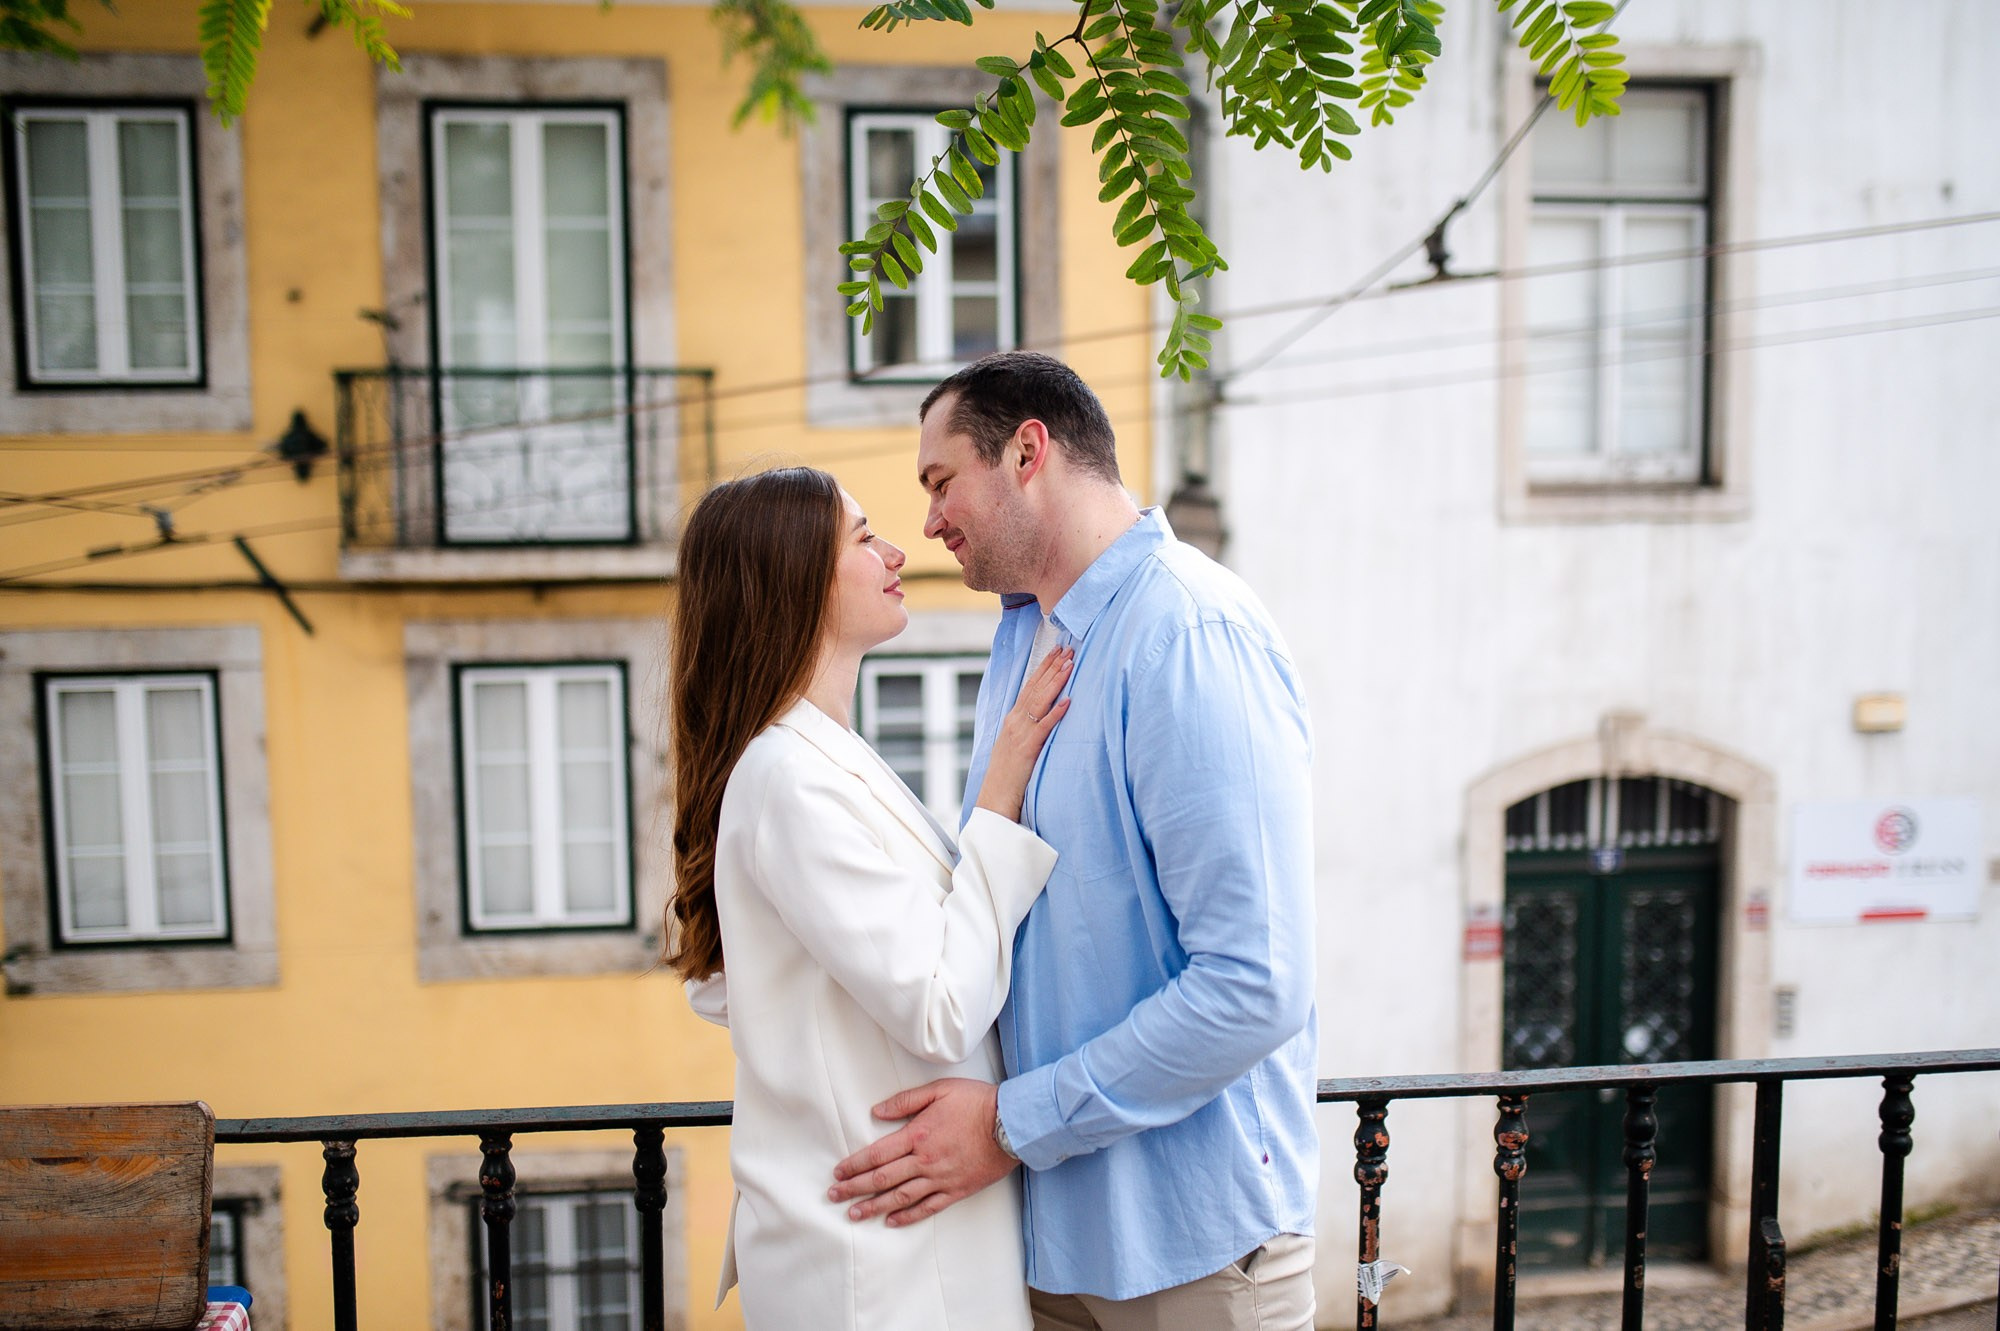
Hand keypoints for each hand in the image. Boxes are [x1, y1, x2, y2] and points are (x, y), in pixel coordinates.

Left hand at [828, 1077, 1015, 1227]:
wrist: (1012, 1123)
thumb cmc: (976, 1102)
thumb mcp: (939, 1089)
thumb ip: (905, 1100)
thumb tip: (876, 1111)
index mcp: (917, 1134)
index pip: (877, 1154)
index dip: (855, 1165)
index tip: (838, 1172)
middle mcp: (925, 1160)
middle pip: (883, 1178)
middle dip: (855, 1188)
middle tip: (834, 1196)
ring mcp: (940, 1178)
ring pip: (900, 1197)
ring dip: (874, 1206)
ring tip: (854, 1214)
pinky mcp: (956, 1190)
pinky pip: (927, 1207)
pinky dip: (908, 1216)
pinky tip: (892, 1221)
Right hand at [974, 647, 1072, 821]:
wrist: (995, 797)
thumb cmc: (1008, 774)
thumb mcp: (1015, 745)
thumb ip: (1026, 728)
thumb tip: (1041, 716)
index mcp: (1012, 719)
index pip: (1029, 686)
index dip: (1044, 668)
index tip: (1056, 652)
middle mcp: (1014, 721)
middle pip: (1035, 688)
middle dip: (1052, 667)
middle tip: (1067, 649)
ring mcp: (1020, 733)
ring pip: (1040, 701)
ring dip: (1056, 682)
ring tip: (1070, 665)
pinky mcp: (1028, 748)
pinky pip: (1044, 727)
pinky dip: (1056, 713)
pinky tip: (1068, 701)